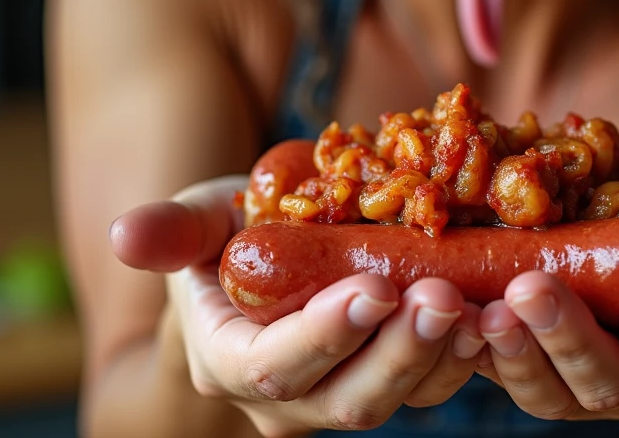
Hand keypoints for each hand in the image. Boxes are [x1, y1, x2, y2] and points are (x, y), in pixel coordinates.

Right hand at [109, 172, 486, 434]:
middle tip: (442, 297)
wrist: (272, 257)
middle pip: (346, 398)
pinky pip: (430, 380)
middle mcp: (289, 397)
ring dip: (442, 356)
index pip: (272, 367)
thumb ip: (171, 231)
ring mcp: (344, 392)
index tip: (371, 289)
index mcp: (229, 361)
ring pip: (398, 396)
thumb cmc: (229, 234)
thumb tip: (125, 233)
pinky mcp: (392, 376)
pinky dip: (464, 353)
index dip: (322, 335)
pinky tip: (493, 313)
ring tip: (480, 307)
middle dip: (398, 352)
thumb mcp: (199, 221)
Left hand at [474, 174, 618, 419]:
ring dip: (515, 353)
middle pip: (610, 384)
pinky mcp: (532, 358)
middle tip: (536, 292)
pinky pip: (501, 366)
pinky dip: (474, 344)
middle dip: (572, 342)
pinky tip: (447, 308)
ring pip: (548, 390)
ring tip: (487, 308)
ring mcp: (582, 377)